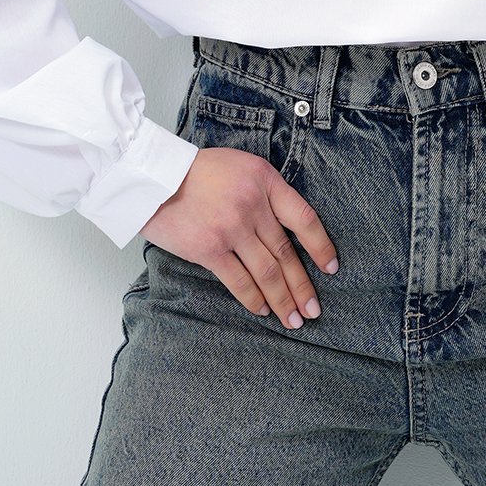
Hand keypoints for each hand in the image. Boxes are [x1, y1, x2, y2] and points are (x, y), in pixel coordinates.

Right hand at [140, 148, 338, 328]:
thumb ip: (264, 192)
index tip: (331, 267)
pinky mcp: (209, 249)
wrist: (154, 176)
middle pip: (286, 253)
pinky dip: (253, 298)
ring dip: (283, 299)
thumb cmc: (196, 171)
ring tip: (294, 319)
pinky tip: (263, 310)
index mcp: (265, 181)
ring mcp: (232, 228)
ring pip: (267, 271)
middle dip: (303, 286)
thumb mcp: (240, 166)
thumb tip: (284, 229)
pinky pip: (239, 280)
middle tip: (314, 309)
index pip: (304, 218)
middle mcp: (253, 205)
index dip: (321, 246)